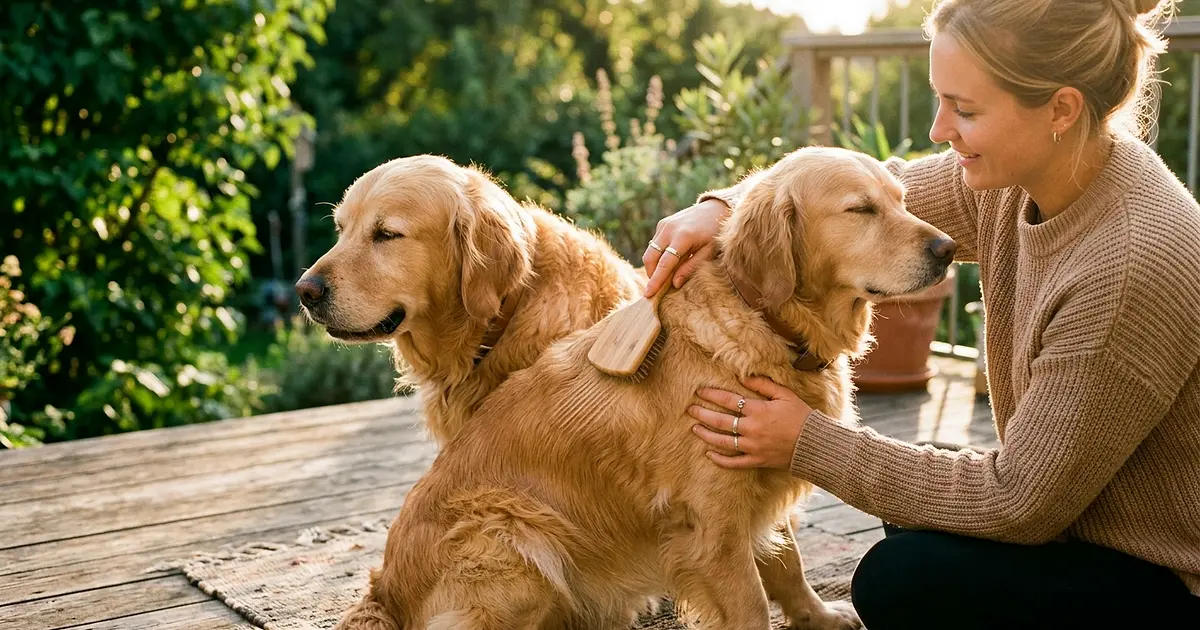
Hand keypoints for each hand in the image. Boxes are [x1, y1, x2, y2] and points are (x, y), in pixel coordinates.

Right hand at [642, 199, 730, 297]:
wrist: (715, 209)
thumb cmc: (714, 233)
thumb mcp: (708, 252)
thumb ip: (690, 268)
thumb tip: (675, 284)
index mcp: (682, 237)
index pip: (664, 264)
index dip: (656, 281)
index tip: (648, 295)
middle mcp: (669, 229)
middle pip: (651, 258)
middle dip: (651, 275)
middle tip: (656, 289)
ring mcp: (663, 225)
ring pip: (649, 251)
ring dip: (653, 266)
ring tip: (663, 277)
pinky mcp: (662, 224)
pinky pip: (654, 244)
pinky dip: (657, 255)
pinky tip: (669, 261)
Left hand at [688, 375, 813, 469]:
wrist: (814, 444)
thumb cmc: (801, 416)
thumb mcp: (785, 395)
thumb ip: (764, 385)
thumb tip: (743, 376)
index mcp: (758, 411)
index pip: (728, 400)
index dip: (712, 395)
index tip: (699, 391)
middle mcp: (752, 429)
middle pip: (720, 421)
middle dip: (703, 414)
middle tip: (690, 409)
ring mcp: (753, 447)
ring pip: (723, 442)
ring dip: (706, 435)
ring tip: (694, 429)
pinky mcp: (757, 460)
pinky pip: (734, 463)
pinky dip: (720, 460)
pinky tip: (709, 454)